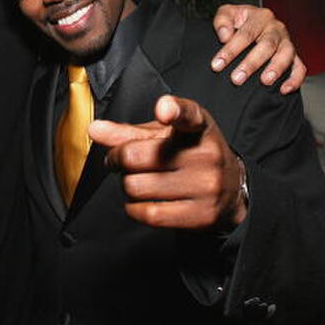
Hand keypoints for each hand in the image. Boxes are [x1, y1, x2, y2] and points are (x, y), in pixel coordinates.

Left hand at [91, 95, 246, 229]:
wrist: (230, 189)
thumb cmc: (189, 153)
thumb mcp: (166, 134)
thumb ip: (128, 132)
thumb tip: (94, 129)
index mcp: (198, 125)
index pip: (188, 114)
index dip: (174, 110)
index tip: (164, 109)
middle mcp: (207, 153)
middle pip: (137, 157)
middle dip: (117, 159)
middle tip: (118, 160)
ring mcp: (207, 185)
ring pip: (137, 187)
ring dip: (126, 185)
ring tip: (135, 180)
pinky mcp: (202, 214)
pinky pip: (149, 214)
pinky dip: (133, 208)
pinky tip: (139, 201)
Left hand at [211, 4, 305, 93]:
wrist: (254, 23)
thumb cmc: (239, 21)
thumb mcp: (227, 13)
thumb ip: (223, 21)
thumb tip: (225, 36)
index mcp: (260, 16)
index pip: (245, 34)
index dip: (231, 50)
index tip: (217, 65)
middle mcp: (276, 28)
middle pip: (266, 45)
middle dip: (251, 63)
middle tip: (236, 78)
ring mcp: (286, 42)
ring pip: (286, 55)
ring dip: (276, 69)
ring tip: (265, 81)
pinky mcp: (294, 55)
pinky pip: (299, 67)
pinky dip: (294, 79)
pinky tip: (284, 90)